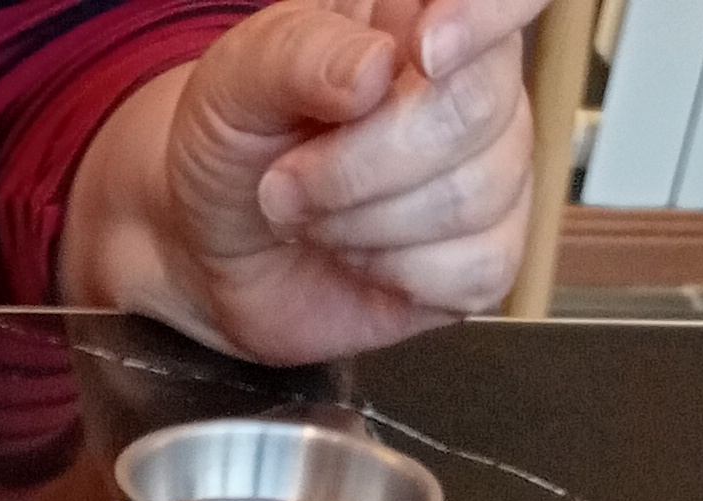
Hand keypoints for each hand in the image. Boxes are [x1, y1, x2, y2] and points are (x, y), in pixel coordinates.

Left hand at [58, 0, 549, 364]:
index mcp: (431, 15)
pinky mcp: (482, 260)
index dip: (486, 16)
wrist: (211, 243)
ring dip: (361, 221)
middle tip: (287, 180)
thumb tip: (376, 69)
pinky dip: (396, 273)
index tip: (424, 52)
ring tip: (308, 215)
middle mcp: (479, 85)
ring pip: (472, 197)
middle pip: (476, 110)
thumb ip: (302, 54)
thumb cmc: (236, 141)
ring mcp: (491, 173)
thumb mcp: (239, 77)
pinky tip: (357, 257)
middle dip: (360, 163)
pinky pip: (476, 268)